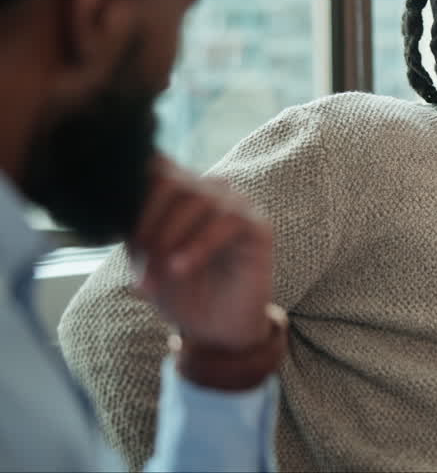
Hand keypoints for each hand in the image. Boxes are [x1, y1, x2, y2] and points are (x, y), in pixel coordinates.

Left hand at [128, 156, 273, 352]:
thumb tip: (115, 209)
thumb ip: (135, 229)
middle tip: (142, 267)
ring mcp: (236, 205)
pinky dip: (199, 245)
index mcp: (182, 192)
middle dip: (149, 226)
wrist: (216, 329)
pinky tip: (182, 269)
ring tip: (162, 275)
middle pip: (171, 183)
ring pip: (196, 199)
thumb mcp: (145, 260)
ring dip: (170, 238)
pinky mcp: (258, 226)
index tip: (122, 240)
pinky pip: (228, 220)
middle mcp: (210, 190)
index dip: (134, 200)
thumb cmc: (180, 292)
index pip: (155, 170)